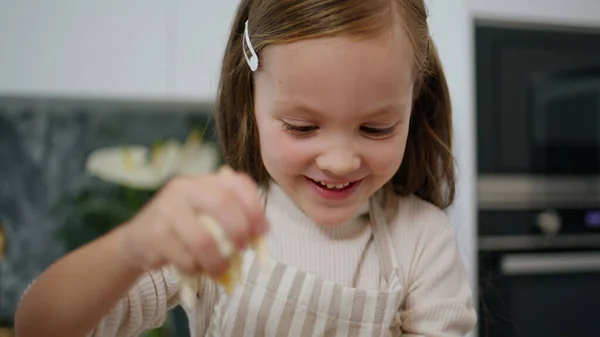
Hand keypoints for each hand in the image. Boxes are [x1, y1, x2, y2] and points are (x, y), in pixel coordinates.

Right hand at [116, 168, 268, 277]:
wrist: (137, 241)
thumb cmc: (183, 229)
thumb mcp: (207, 216)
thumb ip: (233, 218)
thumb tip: (262, 233)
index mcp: (203, 181)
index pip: (236, 183)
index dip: (255, 207)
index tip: (263, 231)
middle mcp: (184, 188)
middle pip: (222, 202)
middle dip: (240, 229)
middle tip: (244, 249)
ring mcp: (166, 209)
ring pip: (203, 239)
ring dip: (218, 260)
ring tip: (220, 270)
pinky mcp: (153, 235)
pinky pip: (185, 258)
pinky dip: (196, 269)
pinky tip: (195, 269)